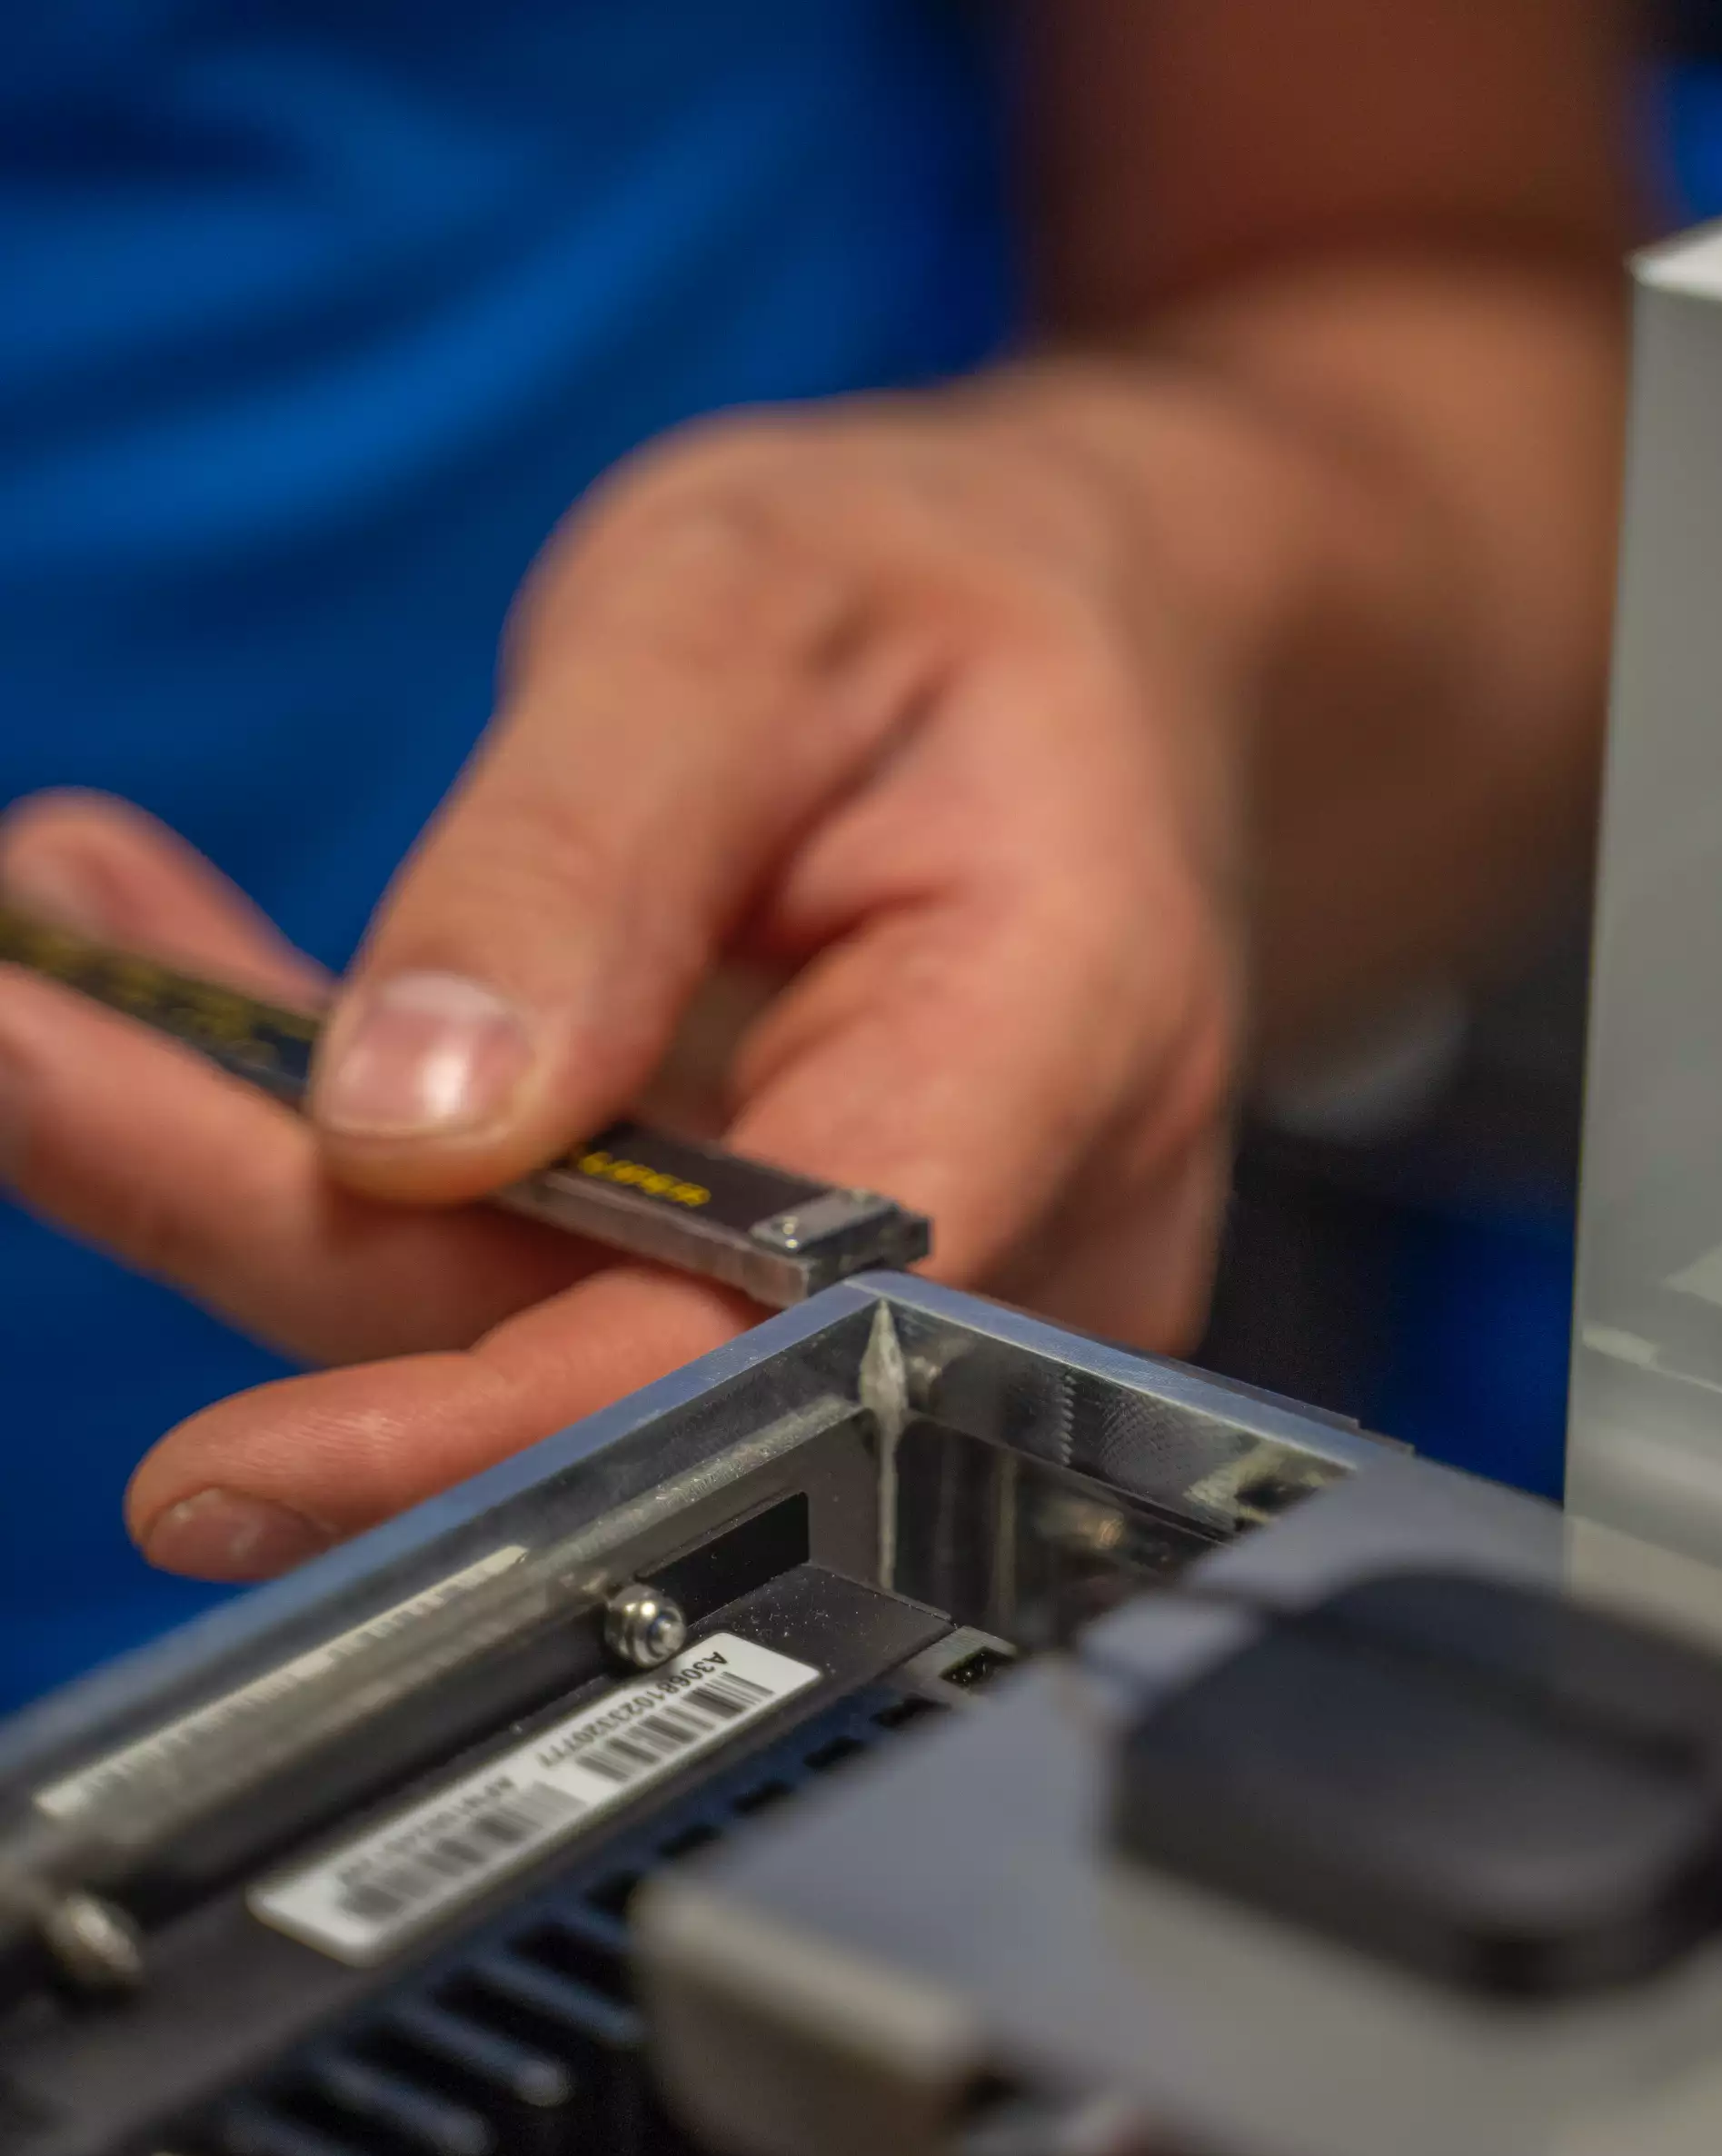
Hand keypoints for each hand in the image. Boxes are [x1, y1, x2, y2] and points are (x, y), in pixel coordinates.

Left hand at [0, 393, 1240, 1581]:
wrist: (1098, 650)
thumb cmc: (958, 601)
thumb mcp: (747, 617)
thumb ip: (580, 861)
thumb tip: (399, 1125)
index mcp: (1050, 1070)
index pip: (753, 1346)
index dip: (481, 1432)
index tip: (223, 1471)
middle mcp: (1004, 1247)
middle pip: (582, 1341)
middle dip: (270, 1217)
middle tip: (38, 1045)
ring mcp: (895, 1294)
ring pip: (522, 1316)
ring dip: (262, 1162)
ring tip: (70, 975)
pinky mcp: (785, 1285)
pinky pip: (530, 1265)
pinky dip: (338, 1146)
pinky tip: (182, 1000)